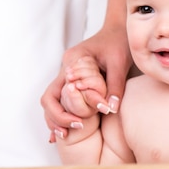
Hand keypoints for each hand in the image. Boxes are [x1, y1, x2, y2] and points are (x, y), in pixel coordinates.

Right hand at [41, 23, 131, 141]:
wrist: (119, 31)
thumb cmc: (119, 43)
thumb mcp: (119, 63)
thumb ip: (115, 86)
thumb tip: (110, 109)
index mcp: (72, 61)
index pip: (58, 90)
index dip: (64, 111)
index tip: (79, 123)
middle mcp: (65, 68)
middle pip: (48, 98)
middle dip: (55, 118)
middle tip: (68, 134)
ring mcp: (67, 74)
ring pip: (51, 100)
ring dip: (56, 119)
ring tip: (64, 137)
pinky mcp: (73, 80)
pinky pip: (61, 99)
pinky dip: (60, 114)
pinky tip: (63, 132)